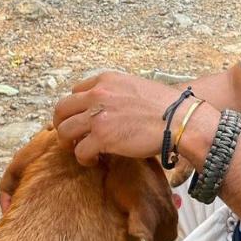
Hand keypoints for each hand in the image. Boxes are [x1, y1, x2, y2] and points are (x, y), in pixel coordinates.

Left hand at [54, 71, 181, 165]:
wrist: (179, 120)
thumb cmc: (167, 106)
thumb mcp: (137, 87)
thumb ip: (117, 93)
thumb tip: (111, 108)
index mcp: (106, 80)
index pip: (76, 91)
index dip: (75, 107)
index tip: (80, 118)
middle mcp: (98, 94)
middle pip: (62, 109)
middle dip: (61, 124)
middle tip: (69, 136)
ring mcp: (98, 116)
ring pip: (64, 131)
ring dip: (68, 143)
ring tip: (79, 150)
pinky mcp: (102, 137)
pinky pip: (80, 151)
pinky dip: (84, 158)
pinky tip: (93, 160)